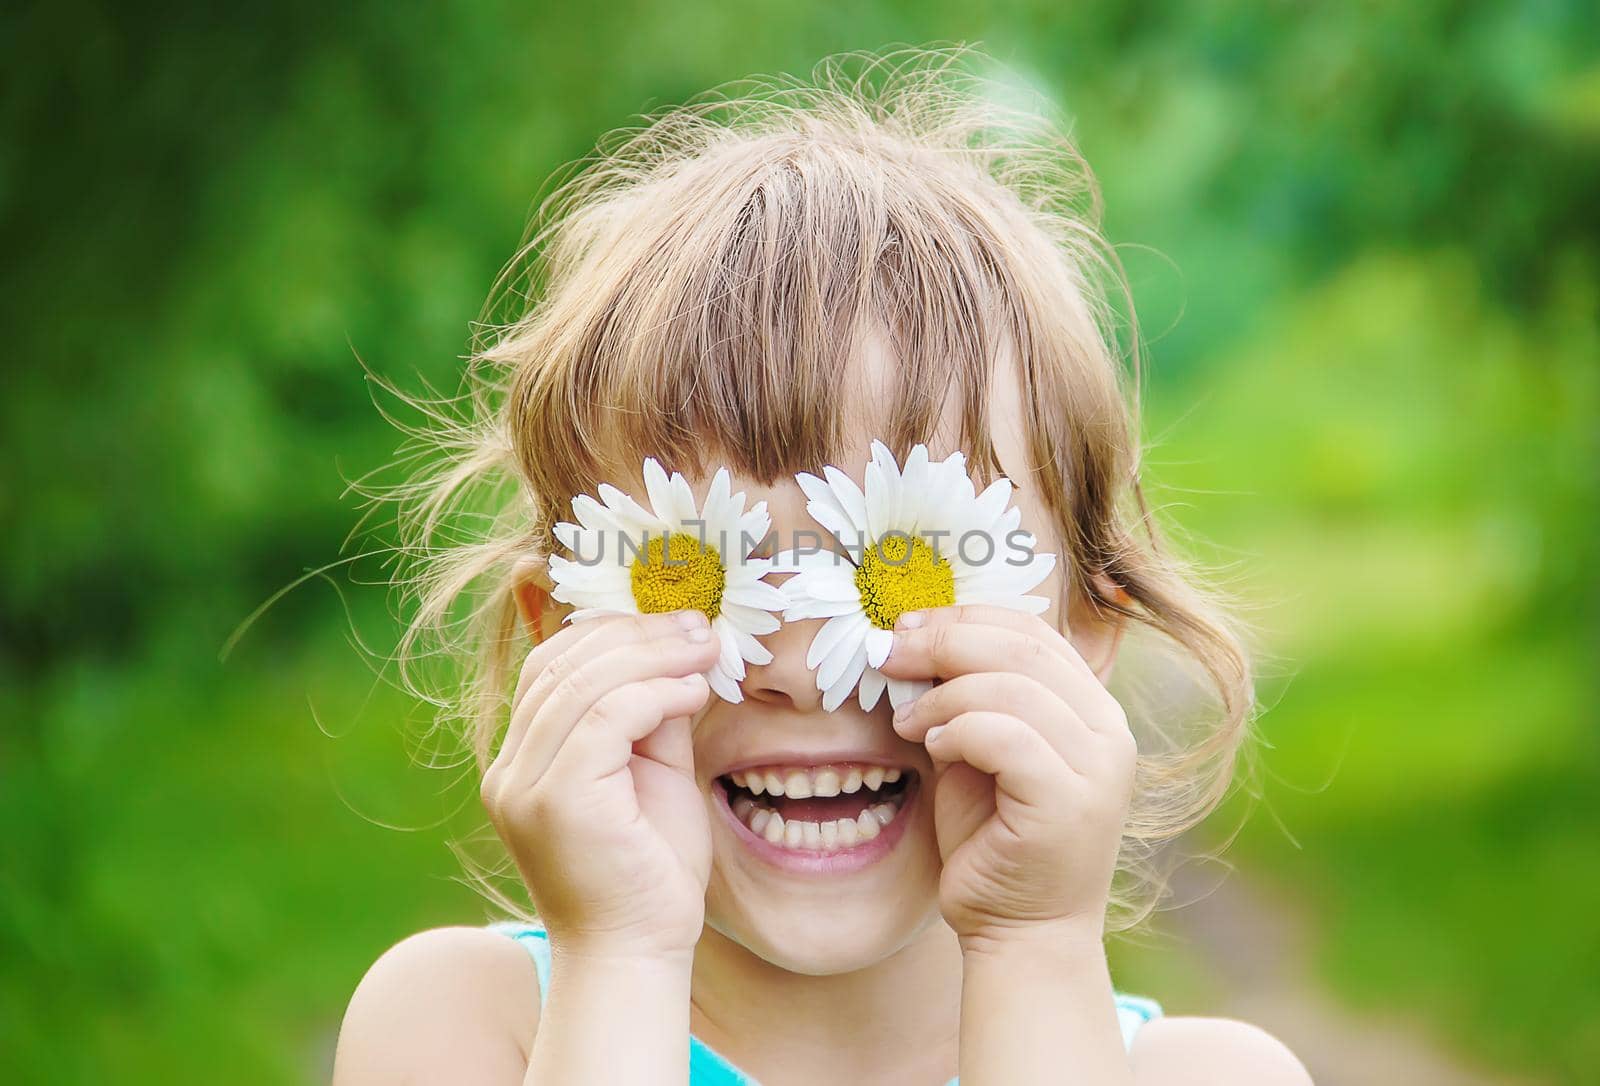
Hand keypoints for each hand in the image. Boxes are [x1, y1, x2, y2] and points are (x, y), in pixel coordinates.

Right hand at [481, 609, 720, 961]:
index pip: (549, 667)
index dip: (610, 631)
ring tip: (705, 650)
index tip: (675, 623)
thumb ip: (651, 714)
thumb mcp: (652, 772)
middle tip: (699, 626)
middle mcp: (510, 771)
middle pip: (561, 665)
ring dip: (653, 656)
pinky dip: (654, 692)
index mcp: (523, 761)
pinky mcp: (557, 801)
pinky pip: (603, 718)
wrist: (639, 954)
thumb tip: (677, 650)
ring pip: (583, 685)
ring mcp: (525, 786)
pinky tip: (695, 691)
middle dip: (637, 634)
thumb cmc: (651, 872)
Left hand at [879, 604, 1137, 947]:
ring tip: (908, 722)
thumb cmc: (993, 839)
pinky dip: (958, 730)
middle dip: (943, 641)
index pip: (1032, 630)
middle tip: (889, 654)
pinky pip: (1005, 736)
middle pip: (1021, 648)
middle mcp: (1109, 731)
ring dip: (942, 695)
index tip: (906, 626)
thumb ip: (967, 696)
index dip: (964, 617)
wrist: (1021, 931)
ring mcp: (1098, 767)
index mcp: (1093, 708)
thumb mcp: (978, 750)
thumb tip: (913, 638)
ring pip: (1010, 688)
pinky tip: (933, 747)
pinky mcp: (1071, 802)